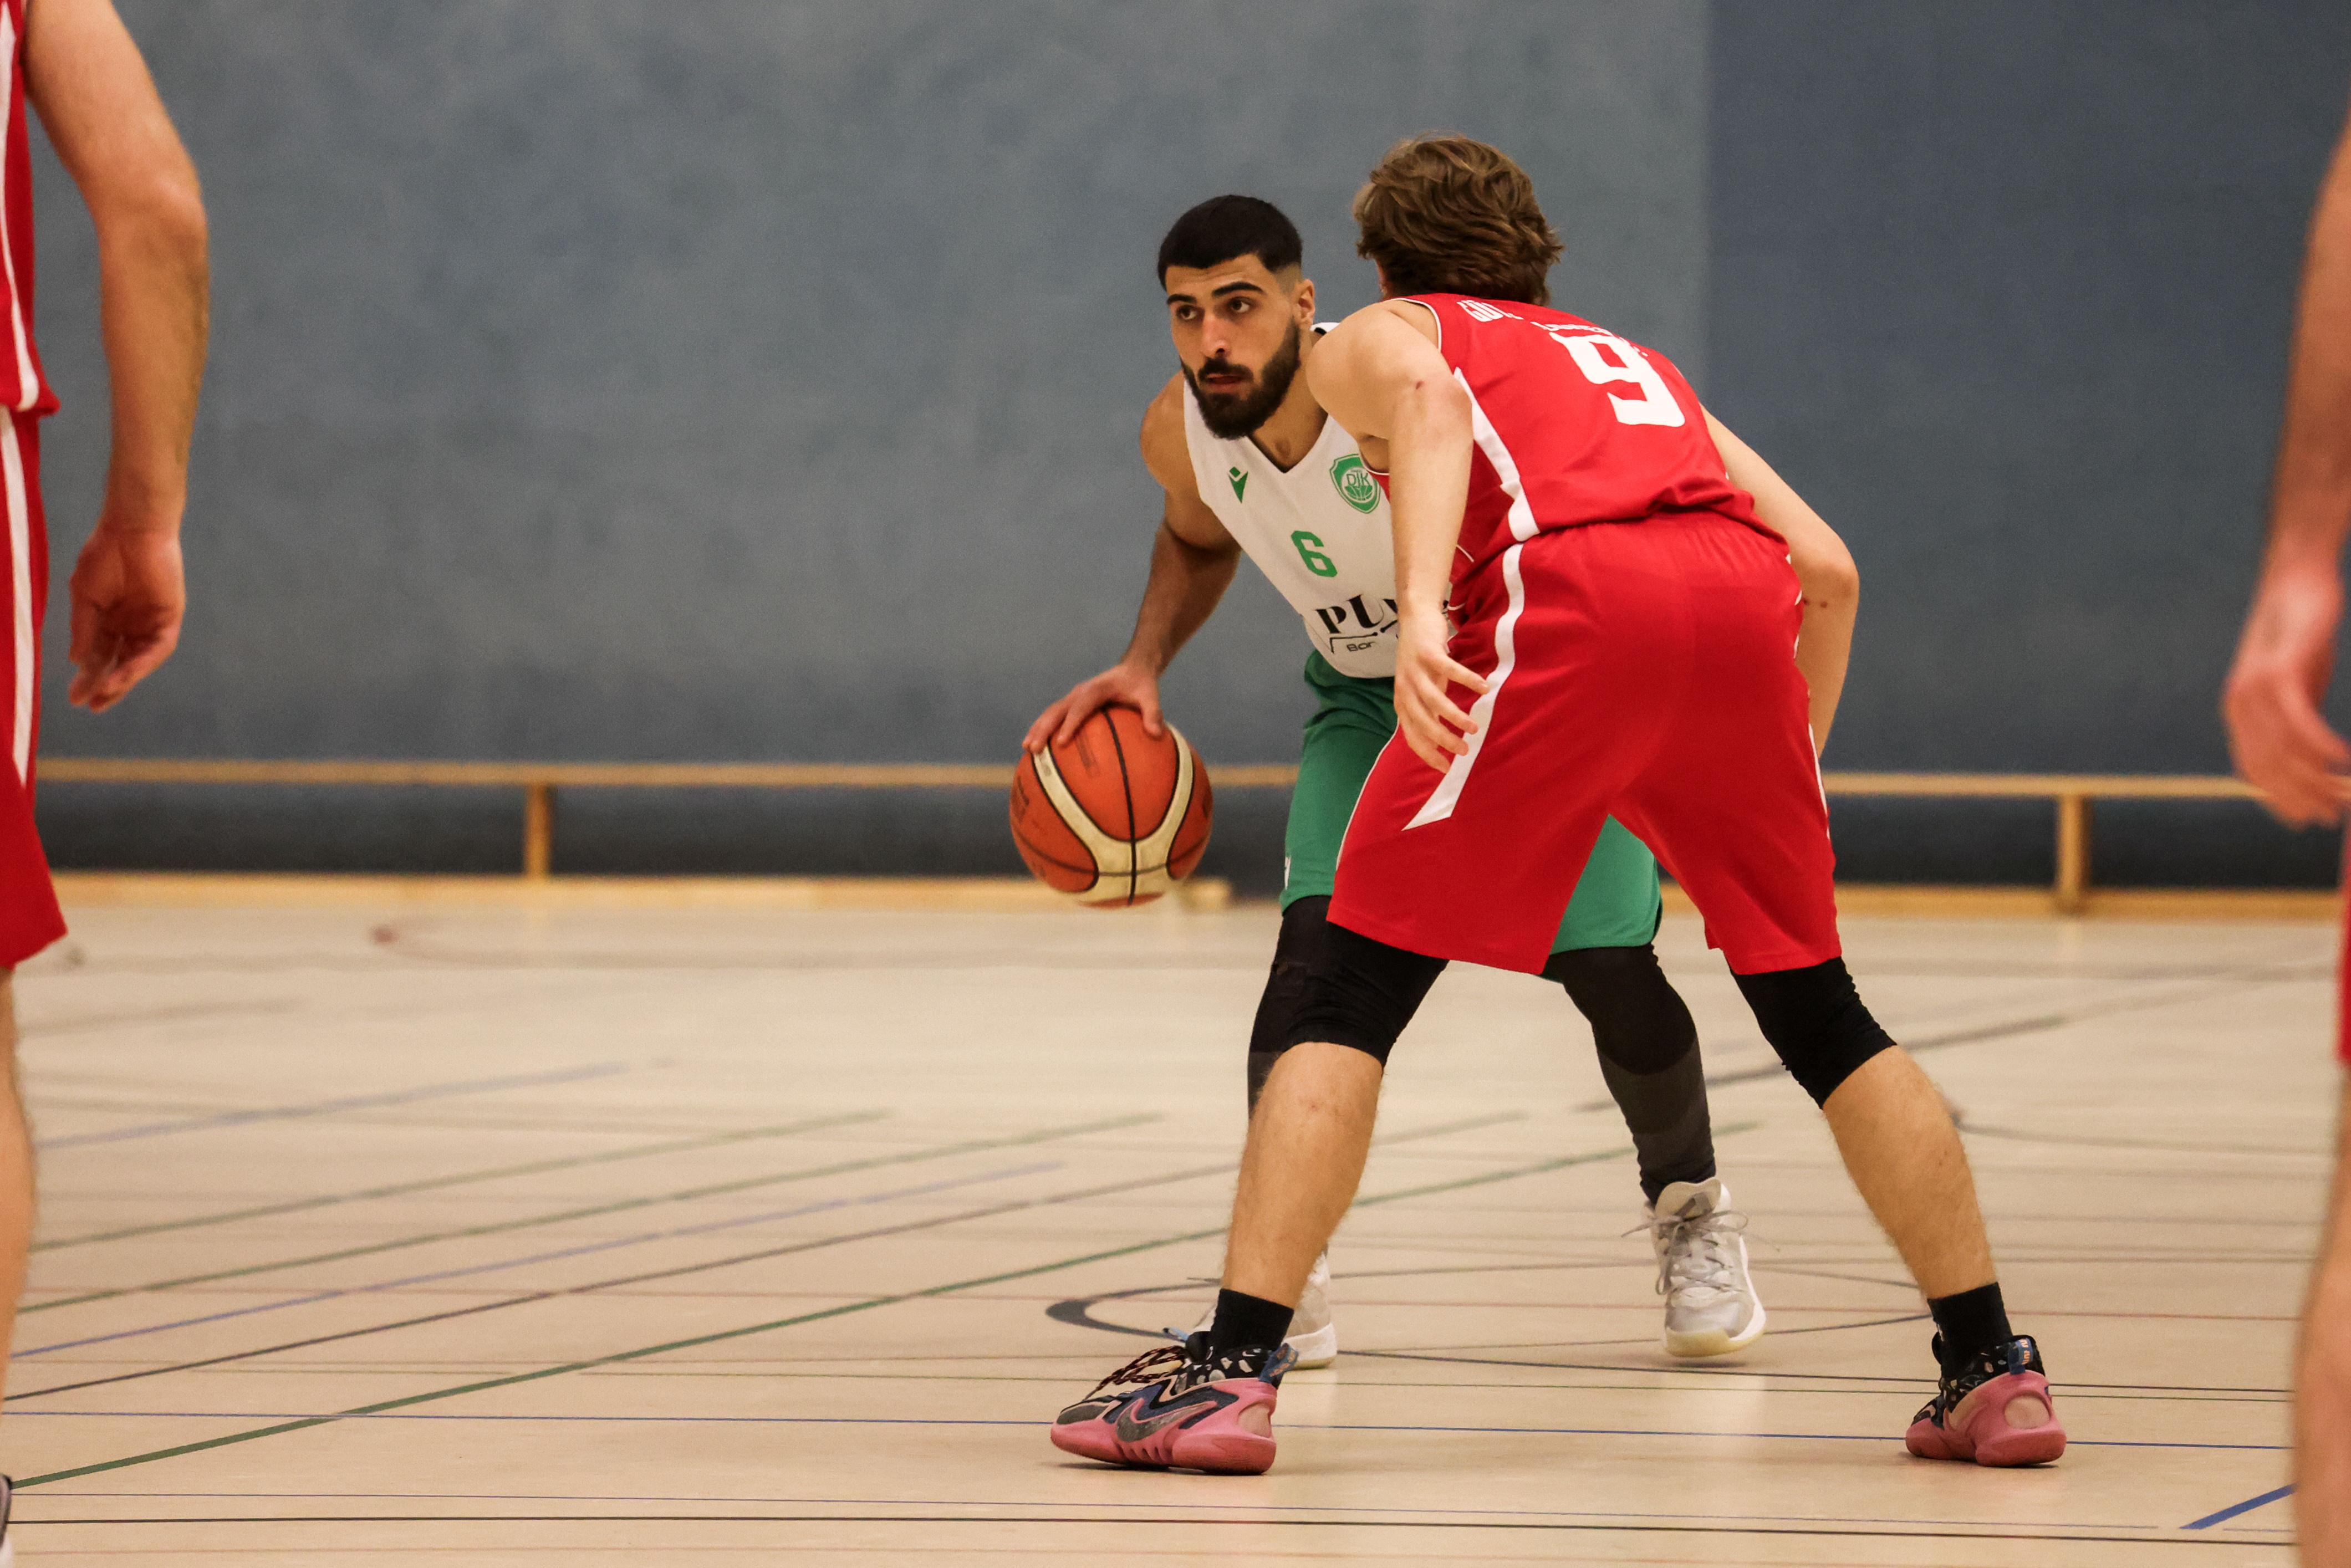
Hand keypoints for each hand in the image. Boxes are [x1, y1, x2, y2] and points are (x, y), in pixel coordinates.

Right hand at [67, 525, 183, 711]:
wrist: (131, 530)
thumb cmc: (104, 556)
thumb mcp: (85, 596)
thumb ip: (83, 628)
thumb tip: (78, 661)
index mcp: (108, 621)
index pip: (99, 656)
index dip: (88, 677)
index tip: (75, 698)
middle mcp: (130, 626)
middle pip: (119, 663)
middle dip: (107, 686)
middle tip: (92, 706)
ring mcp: (150, 623)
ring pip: (139, 660)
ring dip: (124, 679)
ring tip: (106, 695)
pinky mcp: (169, 617)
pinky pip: (159, 647)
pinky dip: (143, 661)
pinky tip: (126, 675)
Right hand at [1023, 661, 1162, 751]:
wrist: (1133, 670)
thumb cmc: (1141, 685)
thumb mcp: (1150, 695)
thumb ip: (1153, 713)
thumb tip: (1157, 734)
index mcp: (1096, 689)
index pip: (1080, 707)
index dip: (1070, 724)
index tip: (1061, 741)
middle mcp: (1080, 692)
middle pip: (1057, 710)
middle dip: (1044, 728)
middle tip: (1034, 748)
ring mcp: (1074, 698)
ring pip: (1051, 713)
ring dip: (1038, 729)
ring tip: (1027, 748)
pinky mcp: (1072, 704)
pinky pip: (1055, 717)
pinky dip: (1044, 729)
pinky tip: (1037, 747)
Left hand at [1392, 606, 1485, 770]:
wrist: (1415, 619)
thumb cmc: (1423, 659)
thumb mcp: (1422, 688)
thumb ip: (1429, 710)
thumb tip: (1442, 738)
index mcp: (1403, 702)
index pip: (1412, 736)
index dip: (1428, 753)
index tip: (1446, 768)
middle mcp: (1405, 689)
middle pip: (1423, 722)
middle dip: (1444, 740)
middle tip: (1465, 750)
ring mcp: (1414, 671)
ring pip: (1435, 701)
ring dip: (1455, 717)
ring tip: (1474, 728)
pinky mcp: (1427, 653)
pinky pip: (1449, 671)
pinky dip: (1467, 681)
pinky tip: (1484, 689)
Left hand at [2224, 564, 2350, 825]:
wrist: (2297, 580)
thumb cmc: (2301, 635)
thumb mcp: (2298, 686)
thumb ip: (2297, 721)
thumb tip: (2311, 759)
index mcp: (2239, 713)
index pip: (2254, 771)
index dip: (2279, 800)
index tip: (2307, 819)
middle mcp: (2240, 705)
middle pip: (2269, 768)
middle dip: (2302, 798)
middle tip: (2334, 815)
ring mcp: (2255, 689)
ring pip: (2284, 751)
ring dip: (2317, 779)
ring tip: (2344, 794)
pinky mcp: (2279, 672)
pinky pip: (2298, 721)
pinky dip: (2322, 745)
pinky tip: (2344, 760)